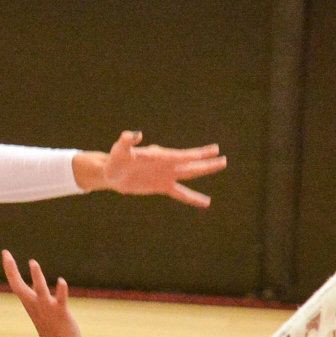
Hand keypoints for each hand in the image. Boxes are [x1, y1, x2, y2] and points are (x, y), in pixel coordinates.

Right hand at [2, 250, 80, 336]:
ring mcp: (47, 307)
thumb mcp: (38, 309)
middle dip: (12, 270)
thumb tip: (31, 285)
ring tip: (33, 263)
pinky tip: (61, 281)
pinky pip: (61, 300)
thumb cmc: (50, 326)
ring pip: (40, 290)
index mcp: (29, 301)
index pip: (15, 282)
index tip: (5, 252)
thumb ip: (34, 296)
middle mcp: (35, 303)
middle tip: (7, 255)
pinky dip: (61, 291)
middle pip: (19, 286)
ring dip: (37, 277)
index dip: (9, 268)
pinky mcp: (61, 312)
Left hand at [96, 131, 224, 207]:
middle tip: (224, 159)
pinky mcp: (161, 187)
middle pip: (191, 164)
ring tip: (220, 167)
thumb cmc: (115, 159)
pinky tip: (205, 202)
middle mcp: (166, 164)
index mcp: (160, 155)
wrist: (111, 174)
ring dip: (204, 170)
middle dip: (207, 162)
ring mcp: (166, 175)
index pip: (183, 155)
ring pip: (189, 174)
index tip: (214, 149)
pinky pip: (181, 193)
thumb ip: (127, 141)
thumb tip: (136, 134)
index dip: (199, 153)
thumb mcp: (120, 149)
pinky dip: (193, 198)